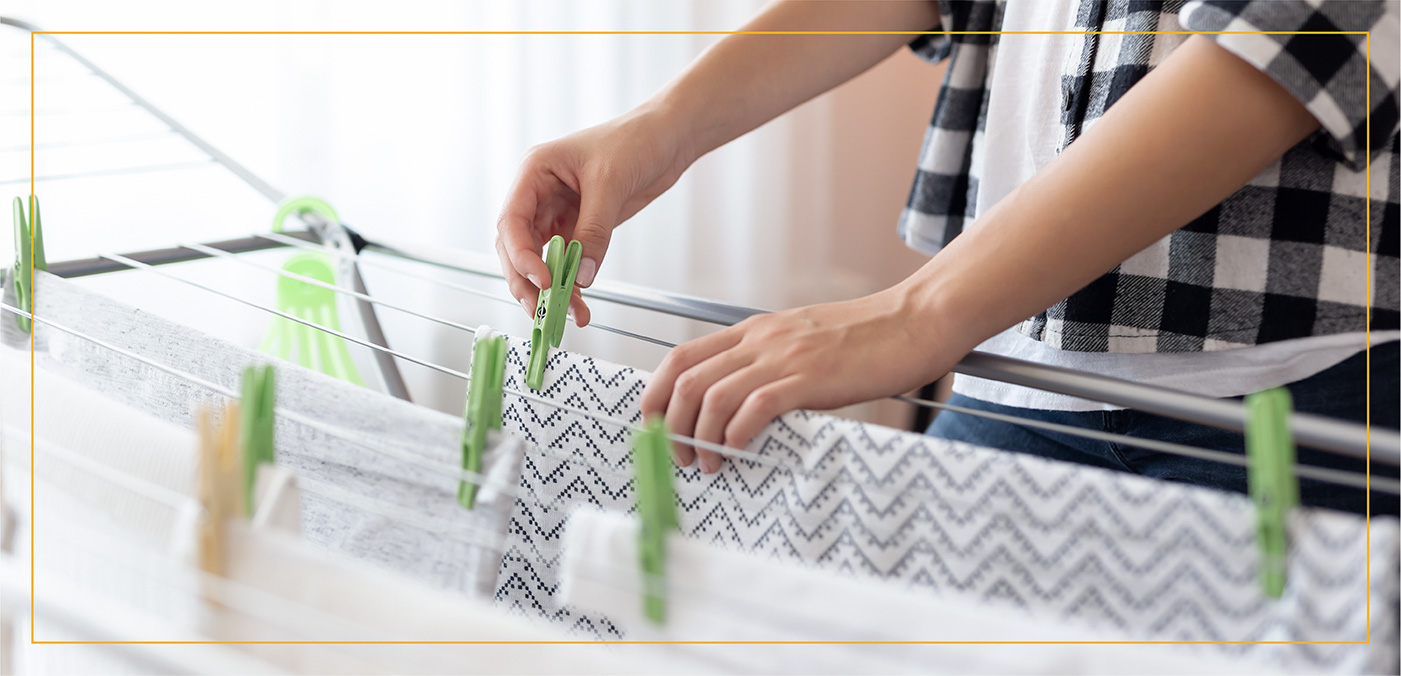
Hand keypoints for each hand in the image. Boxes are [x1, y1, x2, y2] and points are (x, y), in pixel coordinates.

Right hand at [495, 109, 692, 326]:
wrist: (667, 137)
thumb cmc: (635, 140)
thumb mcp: (610, 183)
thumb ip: (594, 230)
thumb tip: (582, 275)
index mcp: (534, 172)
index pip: (512, 221)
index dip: (521, 255)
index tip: (543, 280)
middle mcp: (539, 194)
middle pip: (517, 247)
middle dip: (527, 280)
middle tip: (542, 309)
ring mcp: (558, 212)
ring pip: (541, 259)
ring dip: (549, 289)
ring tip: (564, 315)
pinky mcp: (579, 227)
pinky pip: (568, 261)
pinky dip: (572, 284)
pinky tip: (580, 304)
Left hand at [639, 287, 958, 472]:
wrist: (916, 320)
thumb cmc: (867, 339)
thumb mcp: (804, 342)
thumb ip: (771, 364)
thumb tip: (743, 406)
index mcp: (755, 330)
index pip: (682, 357)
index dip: (656, 394)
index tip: (654, 426)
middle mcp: (761, 339)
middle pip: (687, 379)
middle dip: (671, 424)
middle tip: (681, 457)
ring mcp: (784, 357)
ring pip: (713, 396)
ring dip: (701, 438)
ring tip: (710, 464)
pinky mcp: (810, 377)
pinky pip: (754, 407)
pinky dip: (736, 435)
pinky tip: (740, 452)